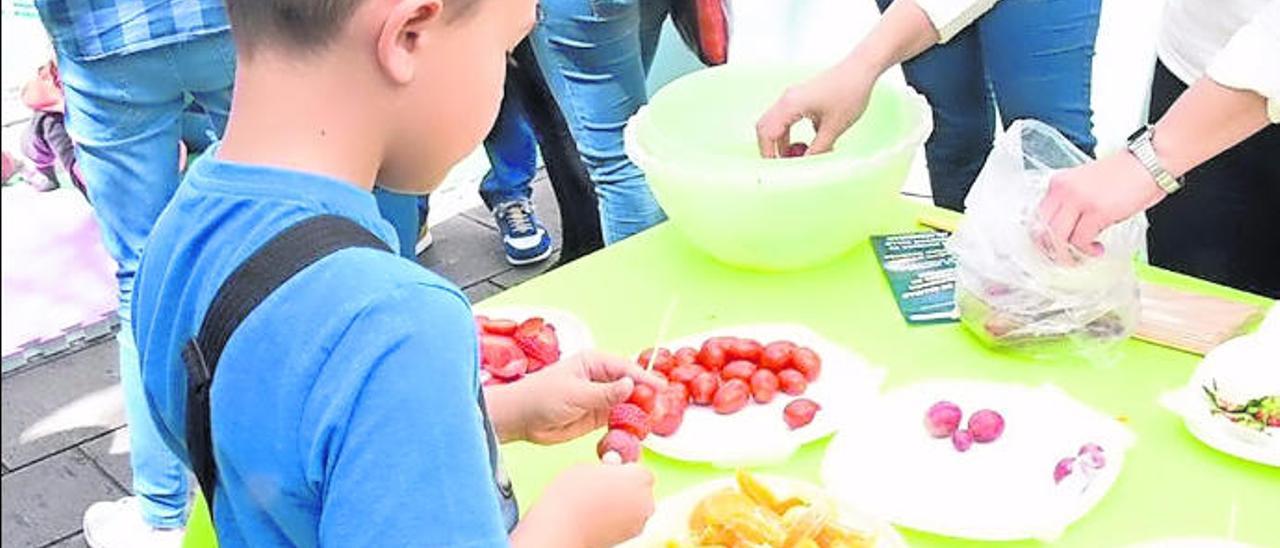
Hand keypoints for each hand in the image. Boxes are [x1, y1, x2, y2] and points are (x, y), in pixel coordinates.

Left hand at [498, 351, 665, 444]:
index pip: (626, 368)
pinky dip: (628, 425)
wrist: (520, 419)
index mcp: (594, 363)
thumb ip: (604, 393)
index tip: (662, 388)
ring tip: (652, 422)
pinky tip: (636, 431)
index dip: (645, 378)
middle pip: (631, 385)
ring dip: (639, 412)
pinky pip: (619, 419)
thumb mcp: (575, 393)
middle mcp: (600, 378)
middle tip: (661, 409)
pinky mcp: (597, 416)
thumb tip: (630, 384)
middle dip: (646, 396)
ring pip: (628, 403)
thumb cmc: (541, 397)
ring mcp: (600, 398)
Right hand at [514, 463, 654, 547]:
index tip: (609, 470)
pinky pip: (626, 522)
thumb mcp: (588, 467)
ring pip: (633, 507)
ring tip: (595, 505)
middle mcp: (646, 500)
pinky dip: (616, 520)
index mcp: (639, 477)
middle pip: (641, 489)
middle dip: (626, 487)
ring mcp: (640, 521)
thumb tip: (612, 467)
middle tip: (602, 486)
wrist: (563, 527)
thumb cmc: (572, 494)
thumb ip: (606, 466)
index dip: (624, 469)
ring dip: (621, 504)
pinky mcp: (630, 538)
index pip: (640, 469)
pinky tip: (596, 519)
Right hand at [756, 64, 876, 157]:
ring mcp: (792, 97)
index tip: (778, 169)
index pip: (767, 133)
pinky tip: (806, 142)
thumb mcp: (834, 127)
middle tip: (783, 164)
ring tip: (796, 155)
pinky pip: (785, 117)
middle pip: (765, 127)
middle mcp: (787, 99)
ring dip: (780, 141)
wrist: (861, 69)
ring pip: (774, 123)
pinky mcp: (800, 97)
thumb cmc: (849, 93)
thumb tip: (806, 163)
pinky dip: (788, 132)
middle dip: (770, 148)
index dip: (769, 153)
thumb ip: (818, 148)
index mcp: (791, 105)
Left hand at [1035, 150, 1166, 263]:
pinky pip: (1080, 240)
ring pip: (1056, 238)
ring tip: (1082, 256)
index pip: (1037, 216)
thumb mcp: (1087, 186)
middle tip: (1063, 257)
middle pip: (1040, 229)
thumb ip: (1071, 204)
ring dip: (1067, 254)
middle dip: (1049, 249)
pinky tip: (1097, 248)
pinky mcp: (1097, 211)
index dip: (1041, 237)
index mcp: (1059, 183)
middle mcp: (1064, 190)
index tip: (1050, 248)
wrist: (1150, 161)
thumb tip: (1063, 232)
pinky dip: (1087, 250)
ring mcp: (1079, 200)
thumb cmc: (1125, 174)